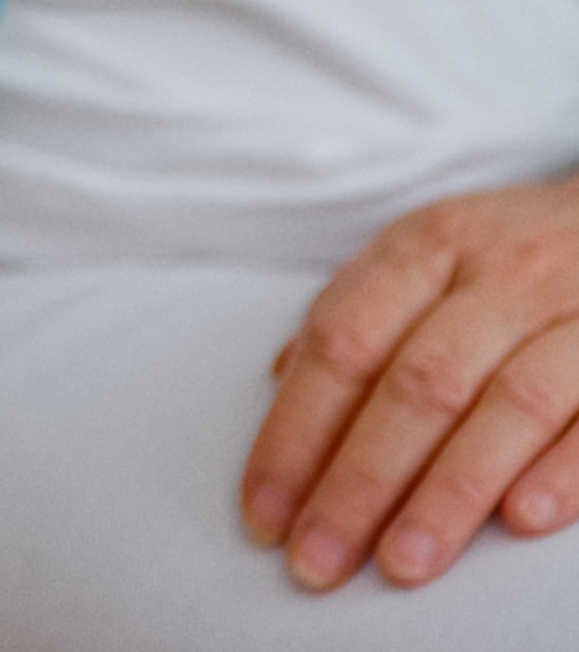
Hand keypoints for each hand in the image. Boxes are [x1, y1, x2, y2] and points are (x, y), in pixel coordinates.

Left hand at [242, 175, 578, 589]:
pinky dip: (561, 470)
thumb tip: (280, 379)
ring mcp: (577, 311)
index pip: (342, 346)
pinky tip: (518, 521)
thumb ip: (356, 311)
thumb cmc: (506, 252)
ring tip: (401, 564)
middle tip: (319, 561)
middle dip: (358, 483)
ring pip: (507, 405)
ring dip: (449, 493)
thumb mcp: (424, 252)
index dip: (295, 434)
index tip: (264, 514)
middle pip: (416, 385)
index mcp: (424, 248)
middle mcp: (499, 274)